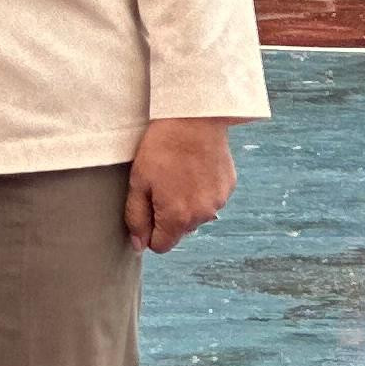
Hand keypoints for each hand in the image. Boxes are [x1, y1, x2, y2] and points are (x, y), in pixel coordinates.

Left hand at [124, 116, 234, 252]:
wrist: (193, 119)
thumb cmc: (161, 148)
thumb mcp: (138, 181)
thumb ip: (136, 217)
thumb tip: (139, 244)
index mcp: (177, 217)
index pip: (161, 246)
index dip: (149, 232)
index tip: (145, 211)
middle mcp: (202, 216)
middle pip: (179, 231)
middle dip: (167, 216)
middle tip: (158, 184)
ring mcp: (218, 202)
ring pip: (196, 215)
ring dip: (185, 203)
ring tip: (176, 174)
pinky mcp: (228, 188)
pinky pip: (210, 200)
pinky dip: (200, 191)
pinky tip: (192, 168)